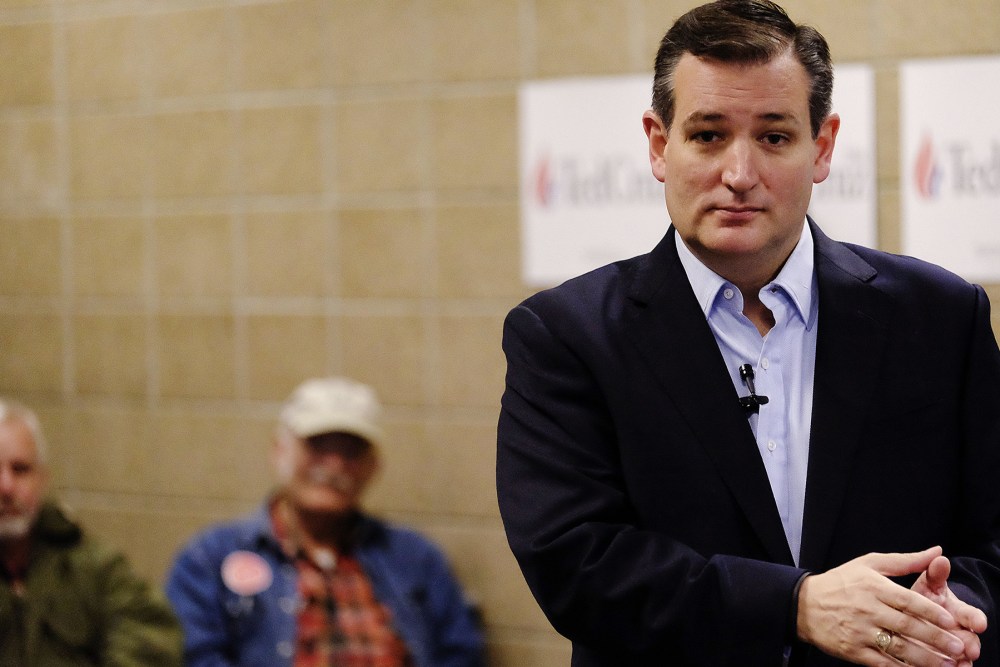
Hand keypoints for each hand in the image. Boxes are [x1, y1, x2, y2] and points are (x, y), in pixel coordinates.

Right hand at [797, 546, 967, 665]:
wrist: (803, 604)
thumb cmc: (840, 582)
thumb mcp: (868, 563)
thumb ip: (905, 561)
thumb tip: (937, 552)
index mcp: (872, 586)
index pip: (907, 600)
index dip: (931, 612)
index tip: (952, 622)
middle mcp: (867, 609)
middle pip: (907, 626)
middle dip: (936, 638)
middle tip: (960, 647)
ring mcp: (859, 631)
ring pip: (898, 647)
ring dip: (925, 658)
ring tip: (948, 664)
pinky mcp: (852, 650)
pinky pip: (882, 662)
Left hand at [910, 553, 986, 665]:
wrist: (910, 618)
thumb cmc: (922, 598)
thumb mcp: (929, 585)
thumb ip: (935, 574)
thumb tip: (940, 557)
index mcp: (959, 614)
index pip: (973, 616)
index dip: (976, 619)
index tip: (979, 623)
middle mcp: (959, 634)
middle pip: (969, 641)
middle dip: (970, 644)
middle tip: (970, 649)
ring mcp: (949, 651)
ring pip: (958, 659)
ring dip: (958, 662)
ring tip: (958, 664)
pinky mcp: (936, 663)